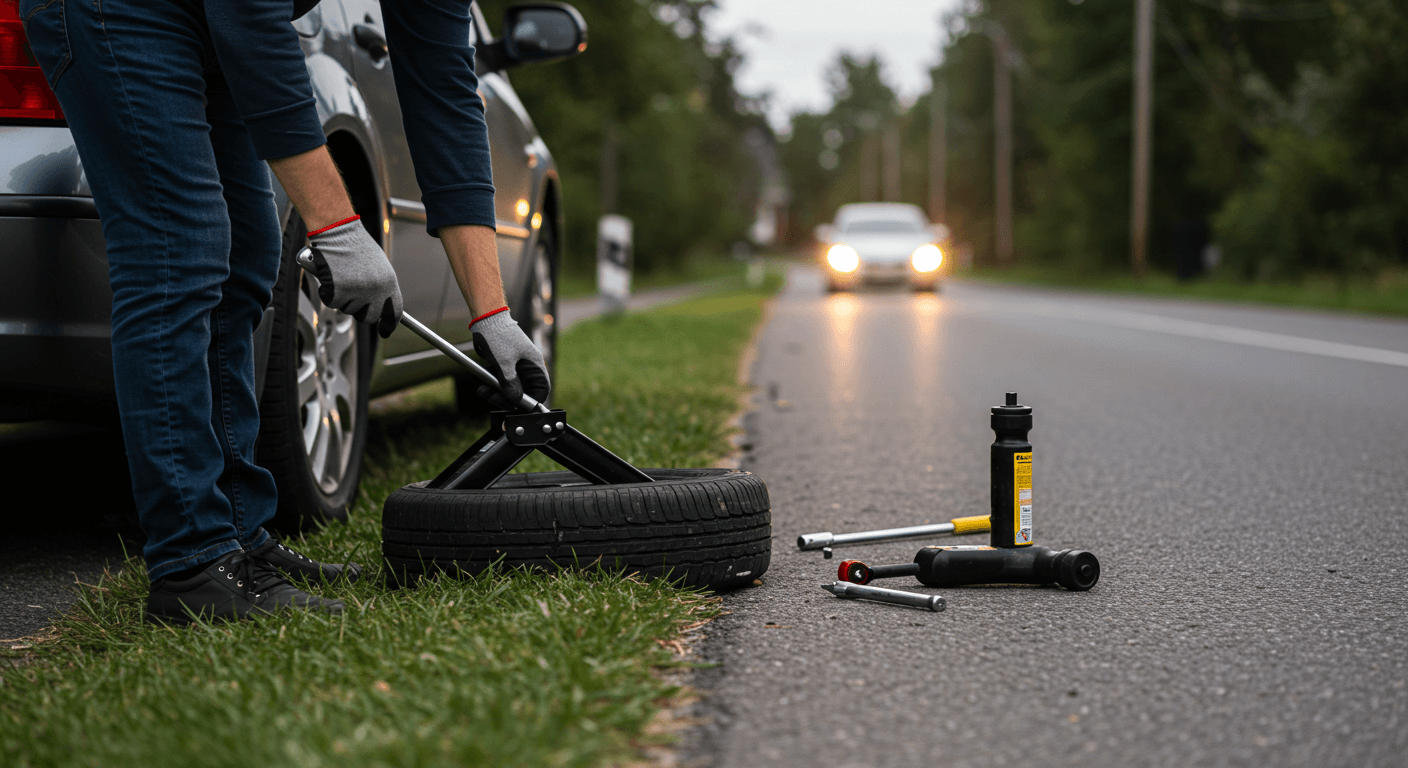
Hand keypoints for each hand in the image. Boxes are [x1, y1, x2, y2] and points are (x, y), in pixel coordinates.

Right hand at [298, 216, 402, 337]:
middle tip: (353, 295)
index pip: (394, 312)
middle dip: (361, 311)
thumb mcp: (379, 266)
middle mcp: (376, 290)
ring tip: (342, 276)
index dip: (389, 324)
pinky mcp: (337, 292)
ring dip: (343, 298)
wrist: (337, 230)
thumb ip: (382, 287)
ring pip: (349, 309)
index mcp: (389, 282)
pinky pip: (332, 303)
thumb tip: (383, 306)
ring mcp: (357, 292)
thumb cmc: (356, 245)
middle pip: (370, 317)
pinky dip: (328, 293)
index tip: (385, 330)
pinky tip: (331, 277)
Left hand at [470, 308, 549, 408]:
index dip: (532, 401)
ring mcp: (517, 366)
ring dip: (498, 393)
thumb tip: (515, 400)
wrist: (485, 319)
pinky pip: (502, 382)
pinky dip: (493, 387)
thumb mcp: (504, 362)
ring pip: (511, 388)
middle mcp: (528, 367)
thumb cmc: (498, 335)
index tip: (518, 407)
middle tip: (494, 399)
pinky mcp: (506, 365)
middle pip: (525, 392)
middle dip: (509, 399)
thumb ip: (510, 384)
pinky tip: (483, 388)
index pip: (542, 390)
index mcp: (535, 364)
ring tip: (484, 392)